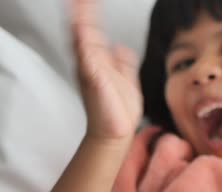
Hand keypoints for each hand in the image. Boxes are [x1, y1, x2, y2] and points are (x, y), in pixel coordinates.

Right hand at [72, 0, 142, 141]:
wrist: (117, 132)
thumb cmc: (119, 109)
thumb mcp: (126, 79)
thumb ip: (123, 62)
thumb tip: (120, 47)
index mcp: (100, 61)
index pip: (93, 30)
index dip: (91, 12)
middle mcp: (91, 63)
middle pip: (83, 30)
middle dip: (81, 11)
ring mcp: (90, 71)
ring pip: (80, 40)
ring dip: (79, 20)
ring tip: (78, 3)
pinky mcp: (94, 81)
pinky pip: (86, 59)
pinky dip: (83, 45)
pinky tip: (83, 32)